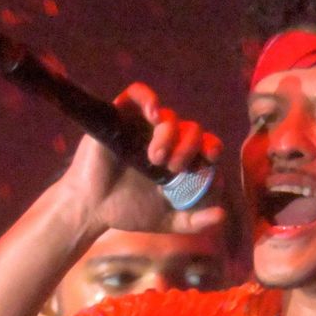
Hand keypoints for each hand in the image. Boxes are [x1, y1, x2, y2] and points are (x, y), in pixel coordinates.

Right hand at [56, 83, 224, 235]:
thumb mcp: (168, 221)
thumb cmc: (130, 211)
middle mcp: (167, 139)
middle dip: (188, 147)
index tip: (209, 159)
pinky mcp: (121, 116)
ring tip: (155, 158)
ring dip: (169, 134)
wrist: (92, 209)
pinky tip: (154, 114)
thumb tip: (222, 215)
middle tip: (173, 168)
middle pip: (191, 129)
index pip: (206, 144)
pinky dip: (149, 98)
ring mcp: (144, 126)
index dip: (212, 147)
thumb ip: (195, 221)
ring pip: (168, 116)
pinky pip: (138, 94)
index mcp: (182, 159)